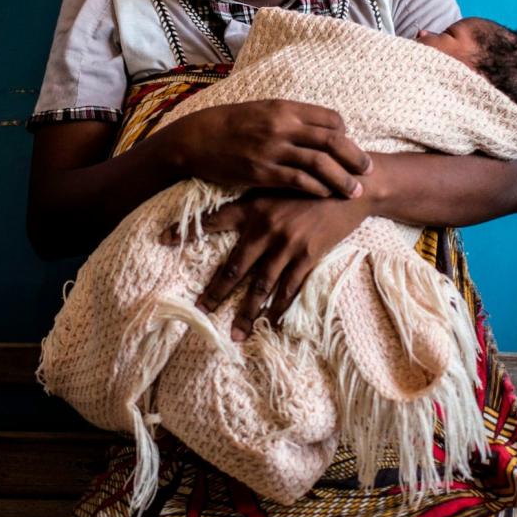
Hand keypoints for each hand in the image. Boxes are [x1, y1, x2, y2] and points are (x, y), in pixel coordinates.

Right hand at [157, 99, 372, 197]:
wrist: (195, 139)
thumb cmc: (230, 125)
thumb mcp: (262, 110)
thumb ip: (290, 118)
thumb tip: (318, 128)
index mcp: (285, 108)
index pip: (330, 119)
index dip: (345, 134)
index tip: (349, 146)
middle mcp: (282, 126)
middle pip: (333, 141)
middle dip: (355, 157)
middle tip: (368, 170)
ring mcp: (273, 150)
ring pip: (320, 164)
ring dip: (342, 179)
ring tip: (354, 190)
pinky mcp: (263, 172)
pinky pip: (299, 181)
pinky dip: (317, 188)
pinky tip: (326, 195)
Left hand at [160, 189, 371, 339]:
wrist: (353, 187)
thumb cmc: (314, 182)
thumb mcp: (279, 182)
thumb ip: (256, 198)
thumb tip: (233, 209)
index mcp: (254, 207)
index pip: (213, 220)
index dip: (188, 230)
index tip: (163, 239)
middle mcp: (266, 228)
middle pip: (235, 268)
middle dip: (216, 292)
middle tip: (201, 310)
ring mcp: (288, 245)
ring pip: (261, 286)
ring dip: (248, 312)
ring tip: (237, 333)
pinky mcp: (309, 256)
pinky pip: (291, 288)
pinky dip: (281, 307)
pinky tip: (273, 322)